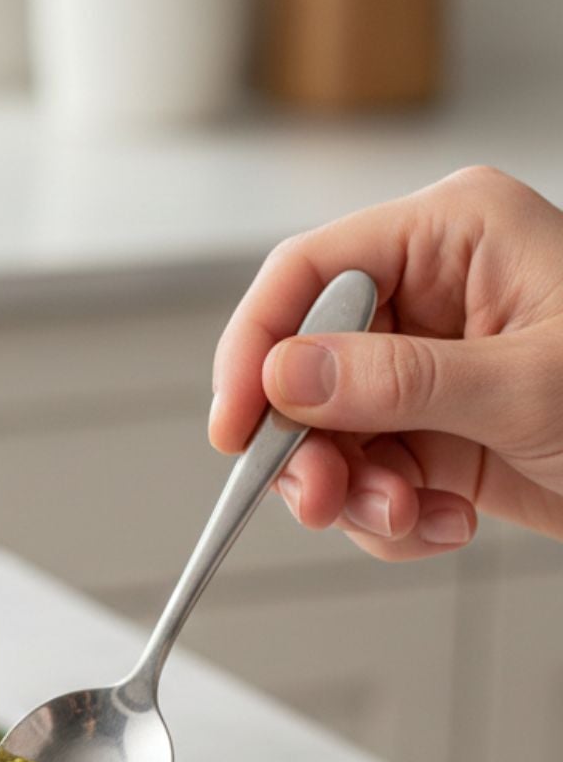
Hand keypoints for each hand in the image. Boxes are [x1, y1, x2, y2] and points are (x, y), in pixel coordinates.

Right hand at [211, 166, 562, 559]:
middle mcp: (431, 296)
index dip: (255, 348)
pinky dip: (392, 520)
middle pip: (305, 368)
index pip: (309, 274)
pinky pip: (369, 480)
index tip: (236, 428)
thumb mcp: (525, 386)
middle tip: (321, 499)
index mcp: (453, 238)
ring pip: (329, 437)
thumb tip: (285, 374)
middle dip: (309, 448)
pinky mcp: (437, 433)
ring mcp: (429, 371)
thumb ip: (396, 380)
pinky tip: (446, 524)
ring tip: (411, 520)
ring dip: (355, 496)